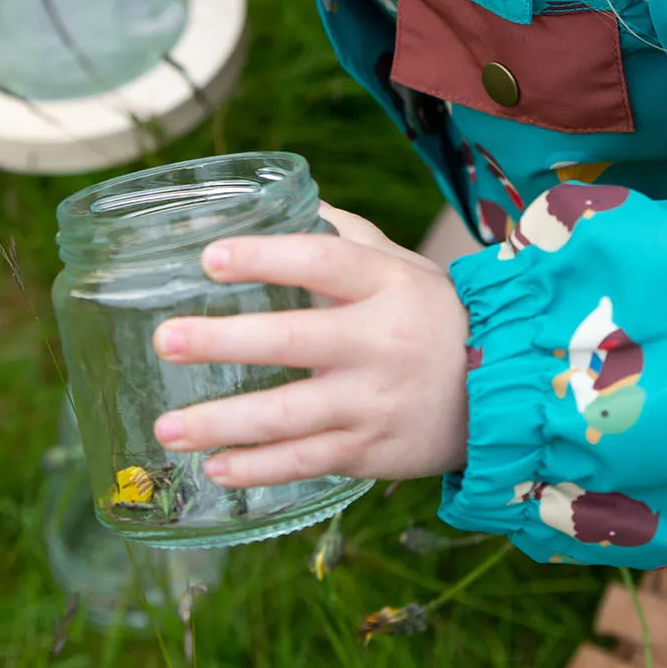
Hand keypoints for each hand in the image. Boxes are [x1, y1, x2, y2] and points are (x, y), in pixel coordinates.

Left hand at [150, 204, 470, 485]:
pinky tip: (215, 466)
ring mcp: (373, 402)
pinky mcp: (371, 451)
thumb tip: (281, 198)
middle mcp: (379, 342)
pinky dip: (257, 469)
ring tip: (167, 425)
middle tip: (167, 339)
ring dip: (222, 422)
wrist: (500, 387)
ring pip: (289, 415)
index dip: (265, 256)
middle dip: (225, 341)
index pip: (321, 261)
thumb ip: (342, 234)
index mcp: (386, 285)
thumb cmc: (432, 315)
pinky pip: (305, 462)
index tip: (210, 258)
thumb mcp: (400, 265)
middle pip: (294, 339)